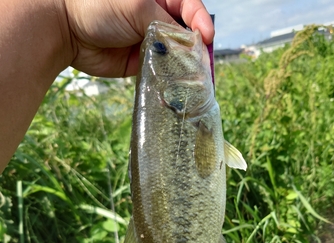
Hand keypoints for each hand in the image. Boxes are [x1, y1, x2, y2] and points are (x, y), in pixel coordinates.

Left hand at [62, 0, 214, 76]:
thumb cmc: (98, 5)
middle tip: (204, 62)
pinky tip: (176, 83)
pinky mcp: (140, 63)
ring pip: (175, 54)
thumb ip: (165, 23)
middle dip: (196, 47)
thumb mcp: (138, 6)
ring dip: (184, 65)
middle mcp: (155, 18)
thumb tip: (188, 45)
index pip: (189, 6)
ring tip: (194, 76)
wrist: (65, 28)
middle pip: (186, 33)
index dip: (200, 20)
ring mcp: (148, 41)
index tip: (207, 36)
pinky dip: (169, 77)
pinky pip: (160, 70)